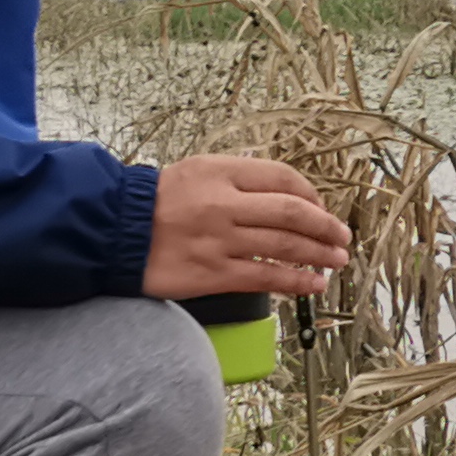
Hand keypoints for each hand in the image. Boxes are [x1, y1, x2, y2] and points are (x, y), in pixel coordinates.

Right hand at [141, 152, 353, 298]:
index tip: (322, 209)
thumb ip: (238, 179)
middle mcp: (223, 204)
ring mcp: (220, 240)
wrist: (113, 231)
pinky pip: (265, 277)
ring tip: (336, 261)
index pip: (282, 178)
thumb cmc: (157, 202)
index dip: (311, 195)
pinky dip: (296, 281)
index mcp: (220, 172)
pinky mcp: (213, 273)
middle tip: (342, 237)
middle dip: (325, 227)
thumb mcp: (196, 172)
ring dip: (318, 255)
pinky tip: (313, 284)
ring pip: (284, 246)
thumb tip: (286, 196)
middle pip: (292, 213)